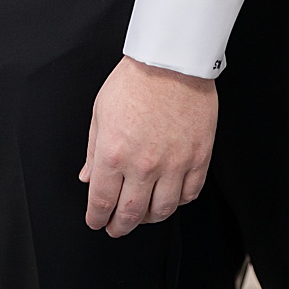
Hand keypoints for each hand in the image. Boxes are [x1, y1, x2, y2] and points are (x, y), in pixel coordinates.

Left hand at [79, 57, 216, 236]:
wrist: (172, 61)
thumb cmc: (135, 80)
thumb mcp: (100, 113)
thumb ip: (93, 151)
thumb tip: (89, 178)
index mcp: (112, 155)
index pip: (101, 203)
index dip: (97, 219)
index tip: (97, 221)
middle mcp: (143, 165)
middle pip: (130, 214)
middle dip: (119, 227)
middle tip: (116, 227)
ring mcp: (174, 163)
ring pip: (162, 210)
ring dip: (149, 218)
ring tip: (144, 214)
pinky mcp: (198, 156)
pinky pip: (189, 193)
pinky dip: (179, 201)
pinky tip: (170, 195)